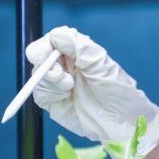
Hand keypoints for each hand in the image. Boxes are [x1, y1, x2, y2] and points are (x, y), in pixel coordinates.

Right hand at [25, 26, 158, 155]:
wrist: (121, 123)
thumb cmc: (118, 92)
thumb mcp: (103, 67)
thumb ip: (81, 49)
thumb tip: (58, 35)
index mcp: (78, 51)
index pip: (53, 40)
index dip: (45, 45)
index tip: (47, 54)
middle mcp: (66, 64)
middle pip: (39, 55)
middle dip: (46, 64)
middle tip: (61, 76)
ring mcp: (58, 82)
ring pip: (38, 74)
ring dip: (51, 81)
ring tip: (70, 88)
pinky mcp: (53, 100)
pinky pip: (39, 92)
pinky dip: (49, 94)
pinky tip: (65, 97)